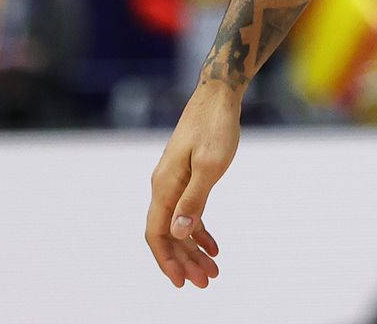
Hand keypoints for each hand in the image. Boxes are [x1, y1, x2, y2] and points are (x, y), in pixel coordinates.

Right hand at [145, 80, 241, 287]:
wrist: (219, 93)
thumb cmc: (217, 126)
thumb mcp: (212, 164)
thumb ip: (194, 199)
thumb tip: (179, 233)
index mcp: (164, 186)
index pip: (157, 234)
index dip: (167, 261)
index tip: (181, 283)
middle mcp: (163, 186)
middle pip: (168, 235)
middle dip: (184, 261)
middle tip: (206, 283)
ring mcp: (174, 180)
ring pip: (178, 225)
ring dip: (193, 249)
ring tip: (212, 270)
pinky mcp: (186, 174)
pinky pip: (187, 210)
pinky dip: (199, 229)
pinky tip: (213, 245)